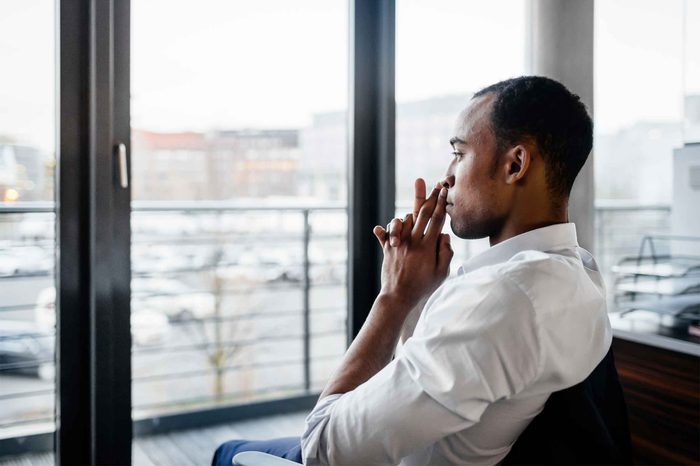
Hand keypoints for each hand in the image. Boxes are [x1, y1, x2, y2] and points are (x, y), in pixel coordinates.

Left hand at [372, 185, 452, 309]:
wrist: (399, 297)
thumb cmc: (423, 287)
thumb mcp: (442, 273)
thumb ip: (446, 253)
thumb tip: (444, 234)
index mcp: (428, 246)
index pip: (437, 219)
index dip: (442, 203)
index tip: (445, 190)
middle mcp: (413, 241)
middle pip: (422, 213)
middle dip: (431, 197)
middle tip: (437, 185)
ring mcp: (399, 244)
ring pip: (404, 220)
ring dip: (410, 215)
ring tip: (415, 215)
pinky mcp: (387, 249)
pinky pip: (384, 235)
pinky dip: (383, 231)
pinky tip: (379, 229)